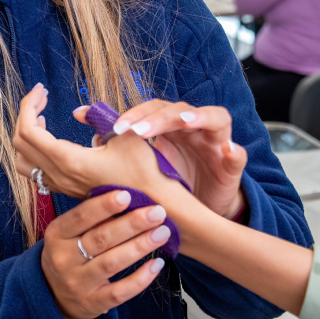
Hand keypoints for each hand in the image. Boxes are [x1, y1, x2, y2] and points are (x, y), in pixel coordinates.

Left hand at [13, 85, 175, 198]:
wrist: (153, 201)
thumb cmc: (143, 168)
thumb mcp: (125, 135)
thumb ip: (98, 118)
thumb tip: (78, 111)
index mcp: (69, 160)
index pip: (29, 130)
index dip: (29, 105)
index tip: (40, 89)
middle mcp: (59, 174)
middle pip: (20, 142)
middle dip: (26, 114)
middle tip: (41, 97)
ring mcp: (61, 184)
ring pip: (22, 160)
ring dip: (26, 135)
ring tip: (41, 117)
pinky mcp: (66, 188)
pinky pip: (35, 171)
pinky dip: (33, 150)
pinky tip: (49, 138)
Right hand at [39, 188, 171, 318]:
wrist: (51, 297)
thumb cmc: (68, 255)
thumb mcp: (67, 235)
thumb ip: (91, 220)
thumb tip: (127, 199)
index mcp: (56, 235)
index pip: (80, 217)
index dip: (103, 206)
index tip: (126, 195)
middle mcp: (64, 259)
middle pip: (100, 239)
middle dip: (132, 224)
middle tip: (157, 212)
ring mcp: (77, 283)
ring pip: (112, 263)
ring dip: (140, 246)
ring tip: (162, 233)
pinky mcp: (92, 303)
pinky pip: (119, 292)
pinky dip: (140, 279)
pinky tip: (157, 264)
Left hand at [91, 98, 247, 219]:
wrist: (200, 209)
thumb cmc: (171, 181)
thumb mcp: (145, 162)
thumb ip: (121, 140)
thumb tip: (83, 119)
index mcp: (169, 126)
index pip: (151, 110)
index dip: (134, 114)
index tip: (113, 127)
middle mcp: (193, 127)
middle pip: (176, 110)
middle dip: (156, 119)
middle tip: (137, 132)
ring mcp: (215, 141)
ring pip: (211, 118)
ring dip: (196, 118)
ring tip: (183, 122)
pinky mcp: (232, 163)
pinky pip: (236, 154)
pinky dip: (234, 151)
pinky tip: (229, 150)